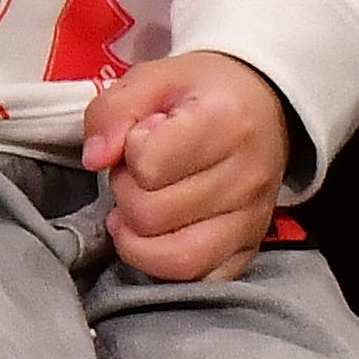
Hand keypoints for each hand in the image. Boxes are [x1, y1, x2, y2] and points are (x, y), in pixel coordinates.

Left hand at [88, 53, 292, 282]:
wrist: (264, 106)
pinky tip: (160, 239)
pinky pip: (202, 280)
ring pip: (174, 259)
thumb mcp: (153, 79)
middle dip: (128, 193)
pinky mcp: (251, 248)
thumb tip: (94, 160)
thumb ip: (113, 111)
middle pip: (151, 215)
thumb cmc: (203, 92)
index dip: (129, 152)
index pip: (148, 165)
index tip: (143, 136)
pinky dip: (168, 267)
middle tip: (140, 173)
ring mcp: (253, 220)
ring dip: (139, 237)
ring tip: (140, 209)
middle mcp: (246, 176)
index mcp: (224, 122)